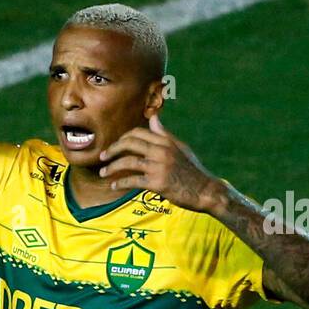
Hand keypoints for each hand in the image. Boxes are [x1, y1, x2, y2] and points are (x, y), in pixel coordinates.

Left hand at [98, 114, 226, 213]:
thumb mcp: (180, 148)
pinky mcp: (158, 183)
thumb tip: (153, 118)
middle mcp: (162, 151)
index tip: (115, 146)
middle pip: (130, 143)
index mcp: (166, 141)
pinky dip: (120, 182)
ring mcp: (159, 166)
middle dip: (113, 149)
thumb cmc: (192, 171)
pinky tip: (114, 186)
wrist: (206, 191)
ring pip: (128, 161)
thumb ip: (164, 134)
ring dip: (112, 167)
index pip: (139, 132)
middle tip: (102, 157)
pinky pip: (133, 180)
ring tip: (103, 172)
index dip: (123, 138)